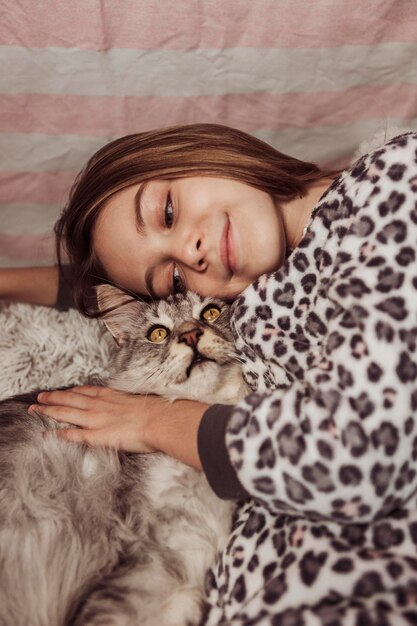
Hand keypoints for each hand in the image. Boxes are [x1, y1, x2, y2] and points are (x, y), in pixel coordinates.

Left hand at [29, 385, 162, 451]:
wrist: (161, 420)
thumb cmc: (156, 411)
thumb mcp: (139, 400)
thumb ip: (128, 403)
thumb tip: (130, 407)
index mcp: (110, 395)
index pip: (84, 391)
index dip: (70, 391)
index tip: (61, 390)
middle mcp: (99, 404)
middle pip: (70, 398)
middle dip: (52, 397)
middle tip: (39, 397)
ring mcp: (96, 419)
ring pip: (65, 413)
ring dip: (48, 410)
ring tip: (35, 410)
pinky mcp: (97, 436)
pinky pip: (72, 434)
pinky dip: (57, 433)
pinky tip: (46, 434)